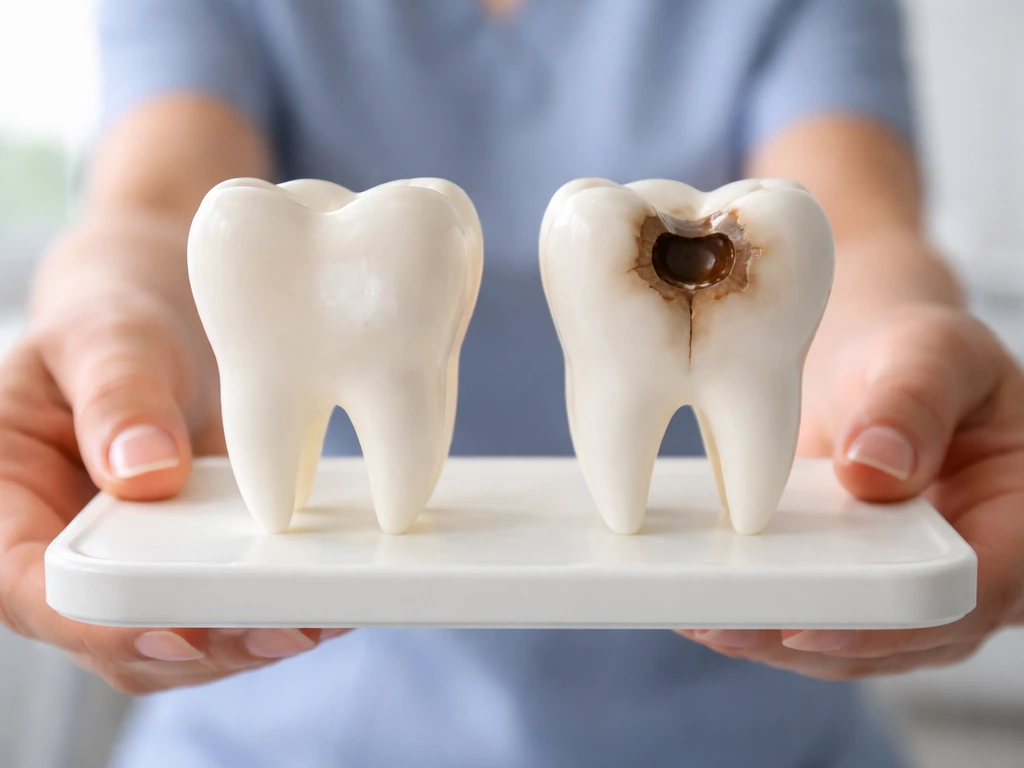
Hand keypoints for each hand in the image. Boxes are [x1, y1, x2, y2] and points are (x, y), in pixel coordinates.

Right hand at [0, 287, 343, 694]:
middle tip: (282, 630)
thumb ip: (116, 398)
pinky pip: (220, 611)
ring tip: (316, 621)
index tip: (177, 630)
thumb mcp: (102, 341)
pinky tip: (326, 602)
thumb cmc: (107, 331)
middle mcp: (61, 558)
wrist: (148, 341)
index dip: (99, 625)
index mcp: (7, 507)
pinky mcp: (186, 569)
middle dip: (200, 648)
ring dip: (244, 644)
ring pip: (176, 645)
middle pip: (114, 638)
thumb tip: (146, 472)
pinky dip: (268, 612)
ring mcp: (129, 572)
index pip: (33, 591)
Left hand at [680, 305, 1023, 678]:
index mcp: (1021, 521)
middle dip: (810, 638)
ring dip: (773, 641)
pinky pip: (818, 622)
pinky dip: (763, 619)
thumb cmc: (922, 359)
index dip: (887, 618)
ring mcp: (913, 591)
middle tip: (723, 624)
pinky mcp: (861, 590)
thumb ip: (913, 402)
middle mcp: (977, 576)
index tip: (807, 622)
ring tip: (700, 621)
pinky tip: (703, 607)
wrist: (885, 373)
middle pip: (901, 637)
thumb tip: (873, 468)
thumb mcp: (931, 354)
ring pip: (853, 647)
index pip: (965, 592)